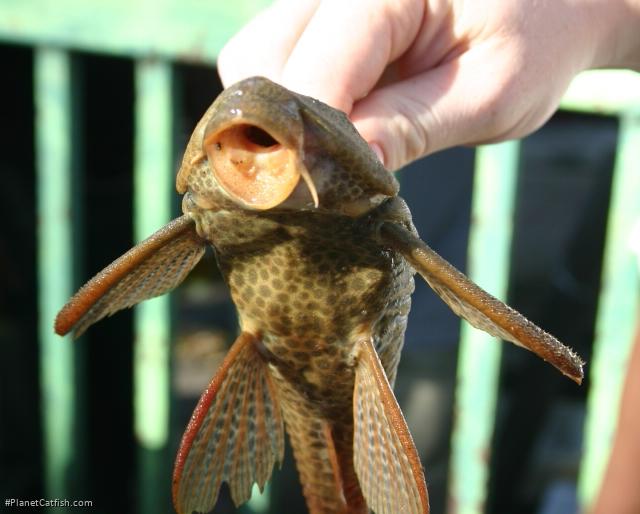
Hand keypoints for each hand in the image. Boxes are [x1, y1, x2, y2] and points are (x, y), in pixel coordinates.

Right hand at [218, 0, 639, 169]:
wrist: (549, 2)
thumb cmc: (534, 41)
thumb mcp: (489, 95)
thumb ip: (411, 128)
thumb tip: (337, 176)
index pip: (316, 71)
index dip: (308, 143)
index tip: (319, 201)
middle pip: (264, 63)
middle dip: (286, 131)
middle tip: (326, 182)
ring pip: (255, 61)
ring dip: (281, 117)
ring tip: (334, 148)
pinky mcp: (318, 14)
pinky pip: (272, 59)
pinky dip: (289, 101)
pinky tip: (331, 122)